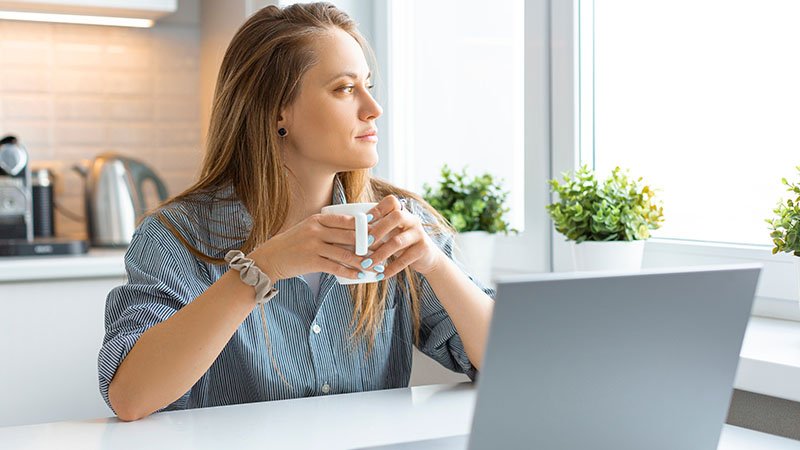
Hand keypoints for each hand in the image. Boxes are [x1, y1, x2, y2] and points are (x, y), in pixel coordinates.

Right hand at [249, 214, 367, 281]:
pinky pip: (335, 268)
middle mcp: (316, 231)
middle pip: (349, 236)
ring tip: (375, 266)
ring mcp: (314, 246)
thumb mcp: (308, 228)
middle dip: (368, 244)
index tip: (378, 230)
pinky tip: (359, 276)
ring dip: (362, 261)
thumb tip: (354, 230)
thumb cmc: (293, 243)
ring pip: (345, 253)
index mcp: (317, 220)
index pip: (346, 220)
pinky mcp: (312, 262)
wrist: (270, 258)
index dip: (364, 226)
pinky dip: (349, 272)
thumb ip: (327, 227)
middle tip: (383, 249)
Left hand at [361, 195, 446, 278]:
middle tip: (365, 243)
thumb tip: (351, 235)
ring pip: (398, 241)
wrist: (427, 257)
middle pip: (397, 217)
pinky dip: (390, 269)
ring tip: (367, 264)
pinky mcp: (423, 249)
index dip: (377, 209)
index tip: (365, 220)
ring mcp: (419, 233)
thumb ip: (377, 229)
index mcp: (402, 212)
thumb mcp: (391, 232)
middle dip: (378, 230)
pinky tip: (380, 275)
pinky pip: (404, 259)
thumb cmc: (401, 242)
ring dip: (380, 254)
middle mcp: (412, 220)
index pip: (391, 202)